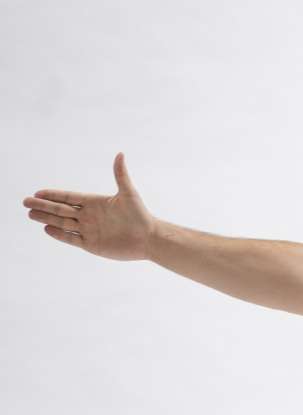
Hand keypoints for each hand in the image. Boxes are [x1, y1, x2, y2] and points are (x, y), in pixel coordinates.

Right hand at [23, 152, 157, 261]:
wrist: (149, 239)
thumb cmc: (141, 216)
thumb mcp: (129, 193)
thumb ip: (120, 174)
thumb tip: (120, 154)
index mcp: (95, 203)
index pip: (69, 197)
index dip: (54, 195)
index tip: (38, 192)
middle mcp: (89, 216)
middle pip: (61, 210)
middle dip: (44, 206)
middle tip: (25, 202)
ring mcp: (89, 230)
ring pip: (63, 223)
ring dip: (46, 218)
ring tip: (30, 214)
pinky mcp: (92, 244)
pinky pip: (71, 238)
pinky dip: (59, 234)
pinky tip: (46, 228)